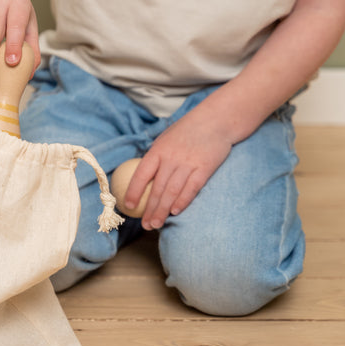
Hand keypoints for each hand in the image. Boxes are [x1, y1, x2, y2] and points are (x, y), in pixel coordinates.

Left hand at [125, 113, 232, 229]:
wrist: (216, 120)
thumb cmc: (186, 132)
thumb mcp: (165, 139)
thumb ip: (155, 158)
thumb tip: (141, 178)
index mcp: (158, 150)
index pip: (141, 174)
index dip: (133, 191)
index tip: (128, 206)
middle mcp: (171, 158)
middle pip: (157, 188)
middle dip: (149, 209)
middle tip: (145, 225)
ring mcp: (188, 163)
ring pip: (172, 191)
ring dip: (163, 210)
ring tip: (156, 224)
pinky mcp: (205, 167)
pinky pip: (192, 188)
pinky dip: (183, 201)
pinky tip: (175, 212)